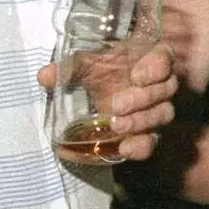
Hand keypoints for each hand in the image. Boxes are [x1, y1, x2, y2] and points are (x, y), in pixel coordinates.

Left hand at [36, 42, 178, 161]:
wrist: (110, 90)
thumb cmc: (106, 70)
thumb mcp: (89, 65)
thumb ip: (70, 68)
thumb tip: (44, 76)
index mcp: (150, 60)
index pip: (164, 60)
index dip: (154, 68)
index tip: (136, 76)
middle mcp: (161, 84)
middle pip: (165, 90)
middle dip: (141, 99)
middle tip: (117, 105)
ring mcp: (158, 109)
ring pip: (163, 114)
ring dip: (140, 121)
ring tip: (116, 125)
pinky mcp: (149, 132)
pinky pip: (153, 141)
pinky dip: (141, 146)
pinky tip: (125, 149)